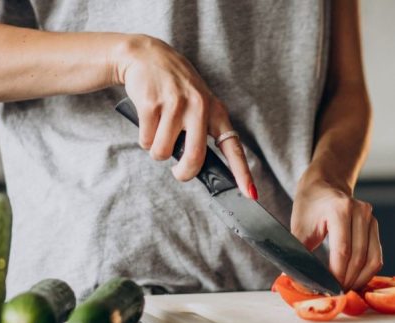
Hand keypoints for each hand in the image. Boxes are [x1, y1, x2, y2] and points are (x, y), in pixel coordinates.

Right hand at [112, 35, 256, 196]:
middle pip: (194, 159)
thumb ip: (203, 132)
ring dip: (156, 150)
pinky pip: (145, 140)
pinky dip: (143, 137)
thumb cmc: (176, 89)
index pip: (233, 147)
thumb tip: (198, 168)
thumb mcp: (199, 104)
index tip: (251, 194)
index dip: (242, 173)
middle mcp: (199, 107)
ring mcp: (175, 105)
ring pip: (163, 153)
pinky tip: (148, 119)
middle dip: (183, 173)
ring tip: (159, 130)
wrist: (147, 56)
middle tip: (178, 171)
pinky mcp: (151, 104)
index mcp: (216, 112)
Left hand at [291, 179, 382, 290]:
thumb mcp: (299, 227)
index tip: (327, 290)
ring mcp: (371, 219)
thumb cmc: (309, 206)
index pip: (343, 250)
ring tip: (344, 289)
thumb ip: (298, 252)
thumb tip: (292, 280)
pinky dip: (366, 272)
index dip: (337, 275)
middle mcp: (360, 212)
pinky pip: (376, 256)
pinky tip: (354, 280)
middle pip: (359, 258)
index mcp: (340, 209)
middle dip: (347, 280)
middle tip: (334, 294)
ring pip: (373, 260)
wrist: (324, 185)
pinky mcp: (375, 227)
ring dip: (359, 280)